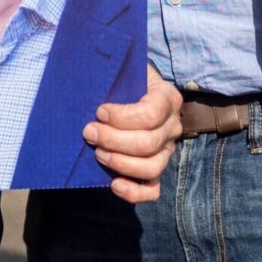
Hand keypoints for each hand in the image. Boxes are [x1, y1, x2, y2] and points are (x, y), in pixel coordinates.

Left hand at [85, 64, 182, 202]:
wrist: (130, 91)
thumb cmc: (124, 80)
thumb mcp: (125, 68)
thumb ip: (115, 68)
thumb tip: (94, 73)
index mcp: (168, 98)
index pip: (152, 113)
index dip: (123, 116)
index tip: (99, 111)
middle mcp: (172, 126)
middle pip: (148, 143)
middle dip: (113, 140)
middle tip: (89, 132)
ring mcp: (166, 150)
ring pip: (152, 167)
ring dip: (120, 163)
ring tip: (98, 153)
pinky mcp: (156, 170)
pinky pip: (153, 190)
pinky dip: (134, 193)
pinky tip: (114, 185)